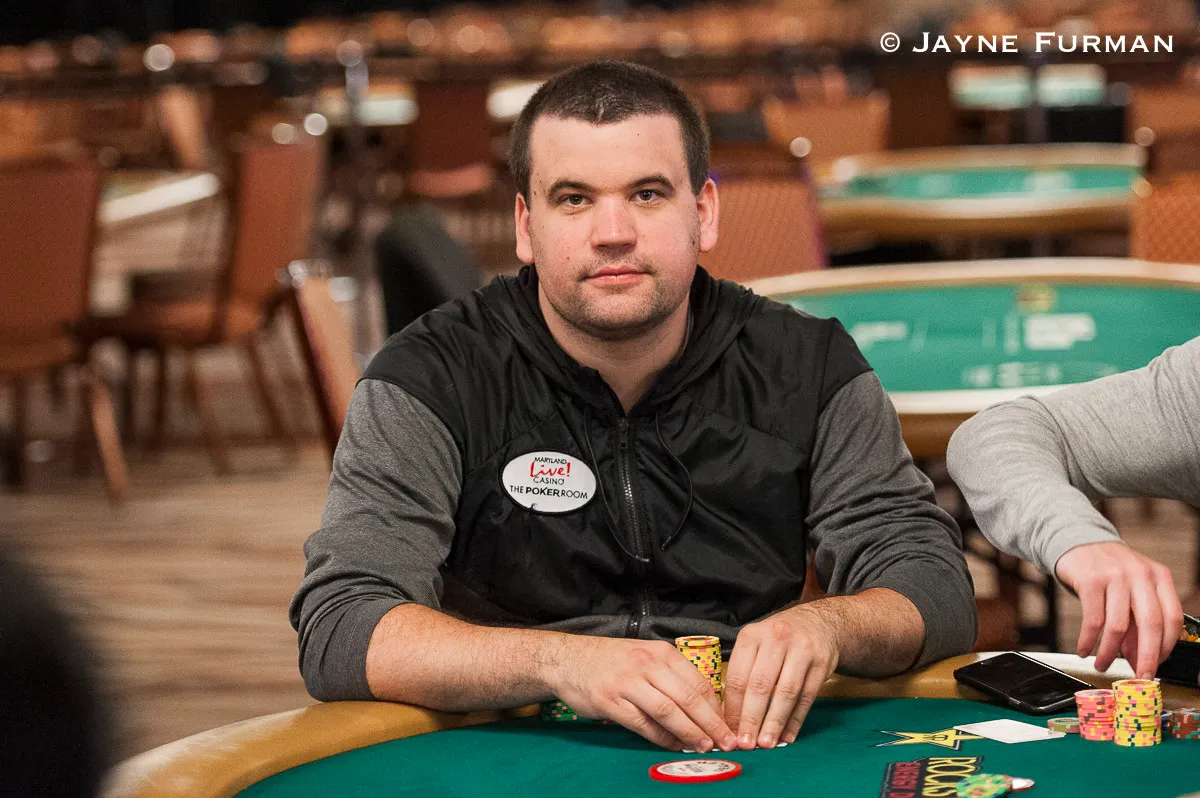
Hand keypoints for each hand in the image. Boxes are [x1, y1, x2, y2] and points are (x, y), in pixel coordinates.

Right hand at [544, 636, 736, 752]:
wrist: (569, 659)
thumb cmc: (612, 661)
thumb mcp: (645, 656)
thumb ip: (671, 676)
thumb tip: (704, 708)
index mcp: (661, 652)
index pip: (699, 682)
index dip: (718, 708)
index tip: (729, 727)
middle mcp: (647, 664)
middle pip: (689, 697)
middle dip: (711, 724)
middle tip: (726, 742)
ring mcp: (628, 682)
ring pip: (669, 711)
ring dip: (690, 733)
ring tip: (703, 747)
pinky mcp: (611, 701)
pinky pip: (643, 724)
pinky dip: (661, 738)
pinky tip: (673, 746)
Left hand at [723, 606, 839, 748]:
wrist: (817, 622)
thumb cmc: (778, 640)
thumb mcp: (756, 644)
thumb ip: (744, 673)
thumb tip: (729, 716)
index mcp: (752, 635)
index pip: (737, 677)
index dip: (733, 708)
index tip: (729, 731)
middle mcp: (775, 639)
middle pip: (760, 686)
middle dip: (751, 718)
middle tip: (746, 743)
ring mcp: (801, 649)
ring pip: (785, 693)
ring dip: (774, 722)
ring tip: (767, 743)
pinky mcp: (821, 662)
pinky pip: (807, 696)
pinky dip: (796, 719)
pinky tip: (788, 735)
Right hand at [1055, 541, 1181, 678]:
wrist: (1078, 542)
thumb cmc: (1109, 572)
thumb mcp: (1132, 590)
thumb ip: (1139, 622)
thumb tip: (1139, 660)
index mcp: (1159, 577)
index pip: (1173, 618)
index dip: (1166, 647)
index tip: (1156, 665)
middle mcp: (1140, 575)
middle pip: (1151, 624)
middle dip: (1146, 657)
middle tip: (1139, 676)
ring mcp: (1115, 576)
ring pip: (1118, 626)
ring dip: (1109, 653)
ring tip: (1101, 664)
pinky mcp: (1090, 581)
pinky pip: (1093, 621)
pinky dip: (1087, 641)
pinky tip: (1083, 649)